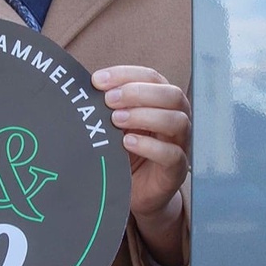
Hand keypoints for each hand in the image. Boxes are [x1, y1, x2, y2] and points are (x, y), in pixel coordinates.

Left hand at [95, 65, 189, 263]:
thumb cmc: (124, 152)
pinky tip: (128, 143)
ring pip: (176, 121)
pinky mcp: (177, 169)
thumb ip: (107, 106)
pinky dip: (150, 146)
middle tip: (109, 100)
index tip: (97, 80)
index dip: (125, 74)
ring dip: (144, 116)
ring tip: (116, 120)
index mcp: (161, 100)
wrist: (134, 191)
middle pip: (171, 94)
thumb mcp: (114, 124)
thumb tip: (84, 87)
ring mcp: (180, 143)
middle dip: (137, 93)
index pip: (151, 77)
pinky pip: (172, 154)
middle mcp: (176, 117)